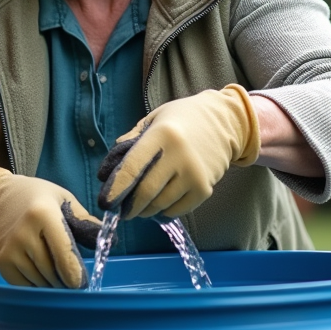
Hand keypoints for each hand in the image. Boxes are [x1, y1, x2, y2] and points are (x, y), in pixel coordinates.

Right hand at [0, 167, 101, 287]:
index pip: (64, 255)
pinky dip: (36, 285)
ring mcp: (10, 250)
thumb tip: (109, 241)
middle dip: (66, 281)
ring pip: (40, 282)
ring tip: (57, 274)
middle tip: (73, 280)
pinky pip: (24, 285)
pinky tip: (41, 274)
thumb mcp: (63, 199)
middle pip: (53, 272)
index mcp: (42, 214)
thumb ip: (85, 220)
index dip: (76, 275)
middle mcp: (24, 234)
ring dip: (52, 284)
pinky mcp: (1, 262)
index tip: (83, 283)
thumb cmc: (36, 198)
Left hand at [97, 84, 260, 219]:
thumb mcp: (154, 119)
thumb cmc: (183, 119)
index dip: (116, 188)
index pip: (132, 168)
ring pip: (160, 205)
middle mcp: (179, 156)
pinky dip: (165, 211)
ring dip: (146, 210)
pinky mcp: (205, 189)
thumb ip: (131, 140)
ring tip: (142, 204)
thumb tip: (109, 170)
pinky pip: (177, 210)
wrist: (225, 121)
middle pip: (145, 193)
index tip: (105, 202)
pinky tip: (161, 202)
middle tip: (122, 210)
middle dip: (129, 207)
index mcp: (162, 135)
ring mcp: (194, 174)